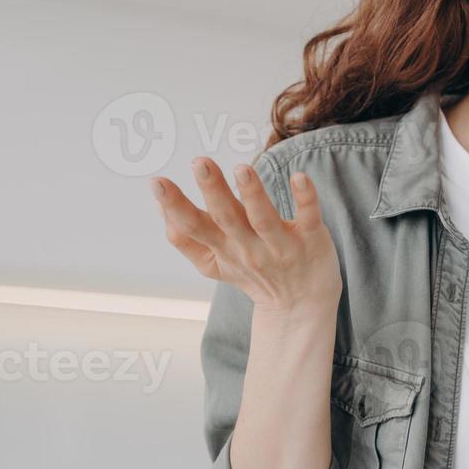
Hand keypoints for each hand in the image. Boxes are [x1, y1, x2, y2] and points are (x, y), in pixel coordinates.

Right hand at [153, 157, 342, 316]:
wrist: (301, 306)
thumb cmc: (255, 275)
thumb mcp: (214, 264)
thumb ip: (185, 239)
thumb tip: (159, 207)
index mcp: (223, 248)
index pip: (193, 227)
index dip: (173, 206)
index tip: (157, 181)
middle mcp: (249, 247)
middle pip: (227, 218)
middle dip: (213, 190)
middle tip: (200, 163)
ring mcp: (281, 245)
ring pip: (264, 218)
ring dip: (253, 193)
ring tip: (242, 168)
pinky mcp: (311, 239)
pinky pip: (309, 217)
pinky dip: (305, 198)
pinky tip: (299, 177)